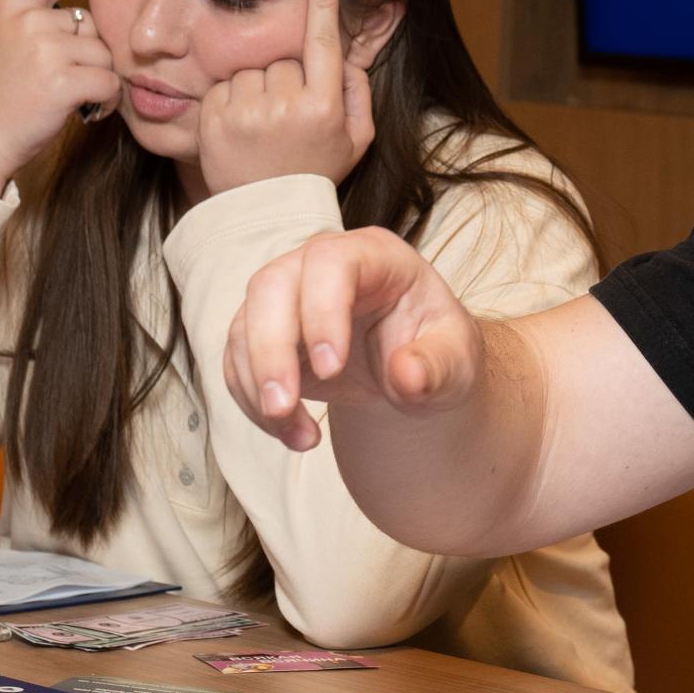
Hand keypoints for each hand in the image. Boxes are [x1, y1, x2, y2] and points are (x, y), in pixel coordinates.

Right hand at [0, 0, 118, 195]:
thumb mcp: (6, 46)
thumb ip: (38, 26)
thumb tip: (85, 20)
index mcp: (13, 9)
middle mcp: (29, 22)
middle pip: (92, 26)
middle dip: (89, 54)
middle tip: (62, 82)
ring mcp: (45, 50)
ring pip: (104, 56)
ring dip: (99, 80)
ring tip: (69, 99)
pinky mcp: (62, 80)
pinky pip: (109, 82)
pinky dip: (106, 101)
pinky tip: (85, 111)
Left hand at [197, 0, 373, 194]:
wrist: (265, 212)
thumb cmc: (315, 170)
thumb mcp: (356, 139)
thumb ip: (358, 92)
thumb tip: (344, 53)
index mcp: (322, 107)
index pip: (323, 43)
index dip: (323, 5)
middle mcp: (284, 105)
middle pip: (284, 59)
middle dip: (288, 76)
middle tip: (289, 114)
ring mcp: (246, 111)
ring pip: (252, 69)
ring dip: (258, 87)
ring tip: (263, 123)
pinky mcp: (213, 116)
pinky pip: (225, 84)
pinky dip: (233, 99)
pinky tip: (242, 126)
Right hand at [226, 227, 481, 451]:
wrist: (412, 368)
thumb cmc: (436, 351)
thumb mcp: (456, 361)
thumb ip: (438, 367)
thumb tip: (407, 375)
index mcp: (375, 256)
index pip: (331, 262)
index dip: (321, 311)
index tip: (331, 368)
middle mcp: (320, 264)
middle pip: (270, 286)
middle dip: (270, 351)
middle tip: (284, 407)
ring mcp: (286, 295)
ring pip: (245, 325)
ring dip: (259, 387)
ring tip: (301, 436)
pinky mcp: (263, 331)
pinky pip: (237, 361)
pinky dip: (253, 401)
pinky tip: (292, 432)